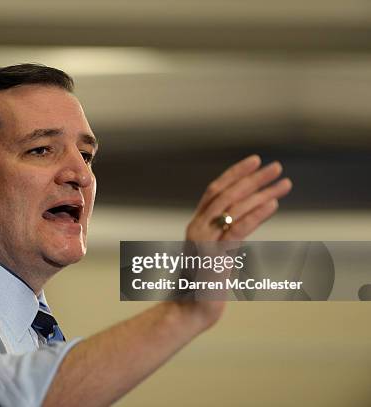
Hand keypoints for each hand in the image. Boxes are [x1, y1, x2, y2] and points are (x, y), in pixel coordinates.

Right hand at [179, 155, 291, 326]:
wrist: (190, 309)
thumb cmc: (203, 284)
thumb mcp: (214, 253)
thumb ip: (224, 236)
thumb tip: (244, 221)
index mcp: (196, 225)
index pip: (214, 191)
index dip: (234, 174)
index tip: (255, 162)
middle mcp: (197, 228)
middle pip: (226, 194)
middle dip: (252, 178)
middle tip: (276, 167)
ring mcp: (204, 241)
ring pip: (234, 208)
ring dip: (262, 193)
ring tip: (284, 183)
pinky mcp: (215, 256)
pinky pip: (237, 229)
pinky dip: (256, 214)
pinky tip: (273, 204)